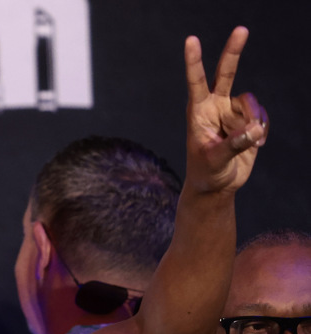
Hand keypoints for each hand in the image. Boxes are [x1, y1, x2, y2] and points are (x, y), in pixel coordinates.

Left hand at [184, 26, 268, 195]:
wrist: (217, 185)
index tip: (191, 41)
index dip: (194, 62)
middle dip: (233, 52)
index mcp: (198, 112)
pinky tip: (256, 144)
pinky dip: (262, 130)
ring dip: (254, 121)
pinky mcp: (248, 121)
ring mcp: (232, 112)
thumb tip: (253, 130)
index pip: (196, 83)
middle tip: (241, 29)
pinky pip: (261, 117)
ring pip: (251, 103)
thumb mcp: (215, 161)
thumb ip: (233, 145)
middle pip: (226, 73)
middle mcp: (215, 107)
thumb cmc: (207, 172)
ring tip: (251, 141)